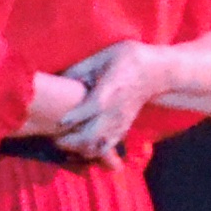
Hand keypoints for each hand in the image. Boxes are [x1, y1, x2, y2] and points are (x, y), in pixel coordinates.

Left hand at [52, 43, 160, 163]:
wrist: (156, 71)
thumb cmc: (126, 59)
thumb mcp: (101, 57)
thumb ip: (79, 69)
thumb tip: (57, 79)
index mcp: (108, 93)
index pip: (89, 109)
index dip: (72, 118)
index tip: (57, 122)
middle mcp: (114, 112)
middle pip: (91, 136)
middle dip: (69, 141)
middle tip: (53, 136)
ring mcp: (119, 123)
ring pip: (98, 147)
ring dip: (78, 149)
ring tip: (63, 144)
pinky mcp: (123, 128)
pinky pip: (107, 147)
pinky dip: (92, 153)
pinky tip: (78, 150)